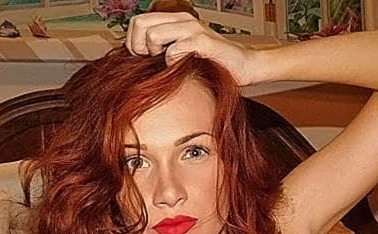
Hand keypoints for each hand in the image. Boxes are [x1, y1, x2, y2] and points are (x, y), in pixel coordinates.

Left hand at [125, 12, 253, 85]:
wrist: (244, 66)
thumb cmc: (214, 64)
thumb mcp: (184, 54)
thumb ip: (165, 49)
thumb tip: (140, 57)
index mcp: (176, 20)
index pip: (139, 21)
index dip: (133, 41)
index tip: (141, 58)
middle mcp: (183, 20)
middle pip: (140, 24)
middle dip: (138, 46)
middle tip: (149, 62)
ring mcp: (192, 29)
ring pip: (153, 35)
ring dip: (154, 54)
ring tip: (167, 65)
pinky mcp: (202, 41)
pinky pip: (173, 50)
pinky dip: (173, 63)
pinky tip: (183, 68)